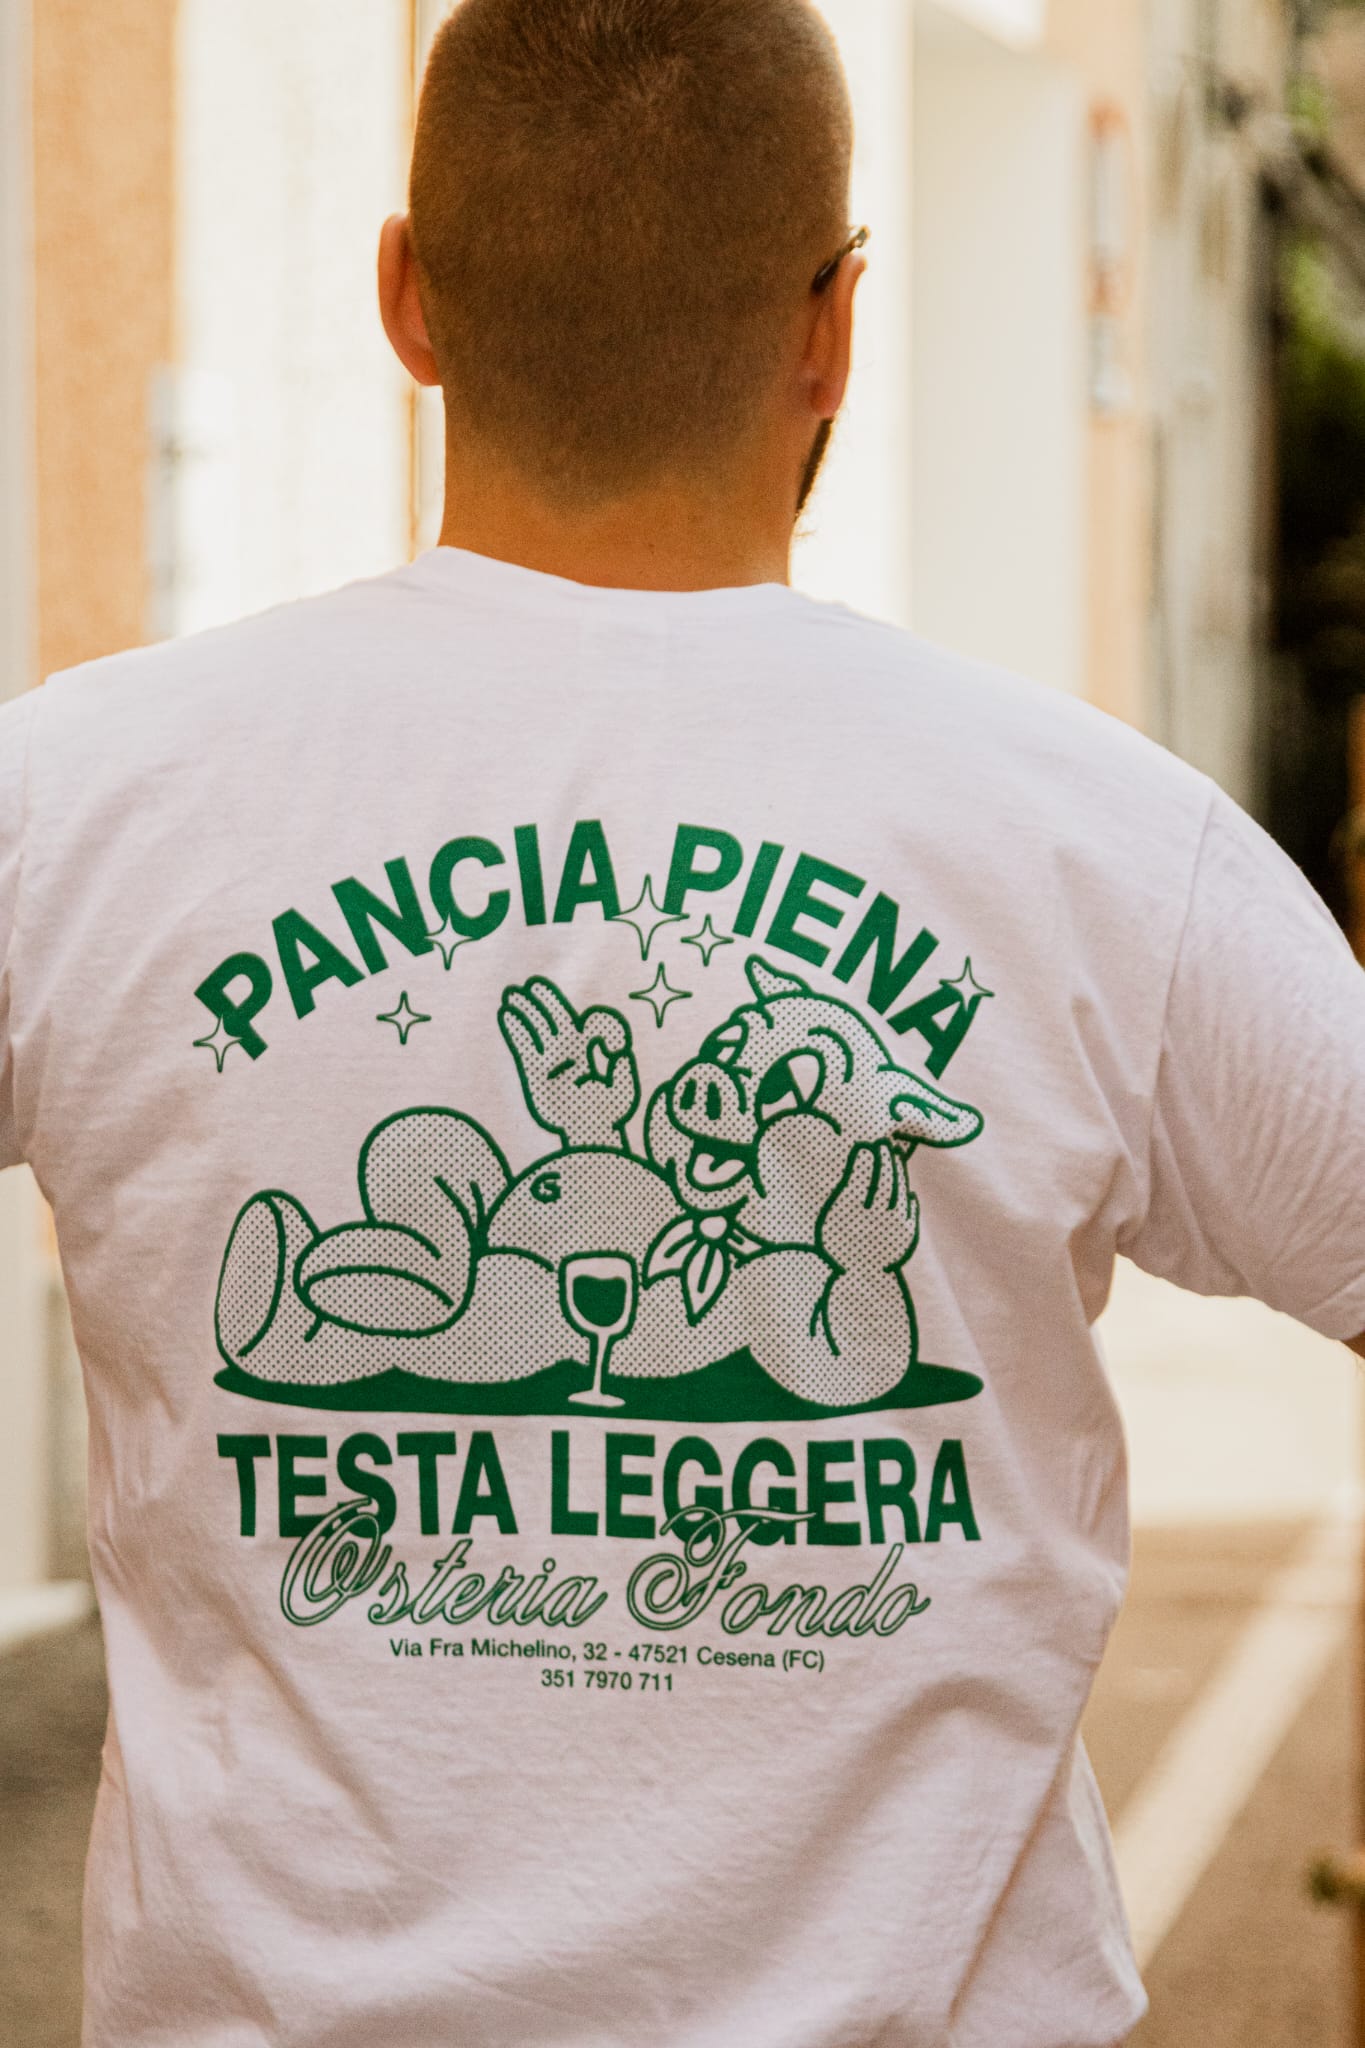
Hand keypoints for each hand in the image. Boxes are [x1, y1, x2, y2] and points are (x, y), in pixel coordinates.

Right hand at [499, 978, 638, 1149]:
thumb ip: (623, 1068)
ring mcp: (552, 1060)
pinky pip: (525, 1048)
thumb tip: (614, 1050)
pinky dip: (516, 1031)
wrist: (588, 1135)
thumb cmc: (609, 1111)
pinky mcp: (536, 1073)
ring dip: (526, 1010)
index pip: (592, 1024)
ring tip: (512, 992)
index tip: (609, 1045)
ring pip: (539, 1029)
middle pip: (558, 1018)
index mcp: (593, 1048)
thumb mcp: (625, 1089)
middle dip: (546, 1001)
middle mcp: (571, 1049)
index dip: (600, 1024)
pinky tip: (506, 1014)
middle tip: (532, 983)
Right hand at [818, 1142, 920, 1277]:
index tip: (868, 1145)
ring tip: (894, 1156)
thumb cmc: (840, 1243)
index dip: (867, 1160)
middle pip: (883, 1182)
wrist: (861, 1277)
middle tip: (884, 1144)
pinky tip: (904, 1186)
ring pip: (899, 1192)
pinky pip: (910, 1207)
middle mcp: (874, 1218)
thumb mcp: (833, 1219)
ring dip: (897, 1172)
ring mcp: (893, 1226)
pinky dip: (907, 1194)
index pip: (862, 1179)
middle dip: (885, 1161)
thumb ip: (847, 1190)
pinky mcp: (907, 1234)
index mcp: (851, 1213)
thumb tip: (864, 1158)